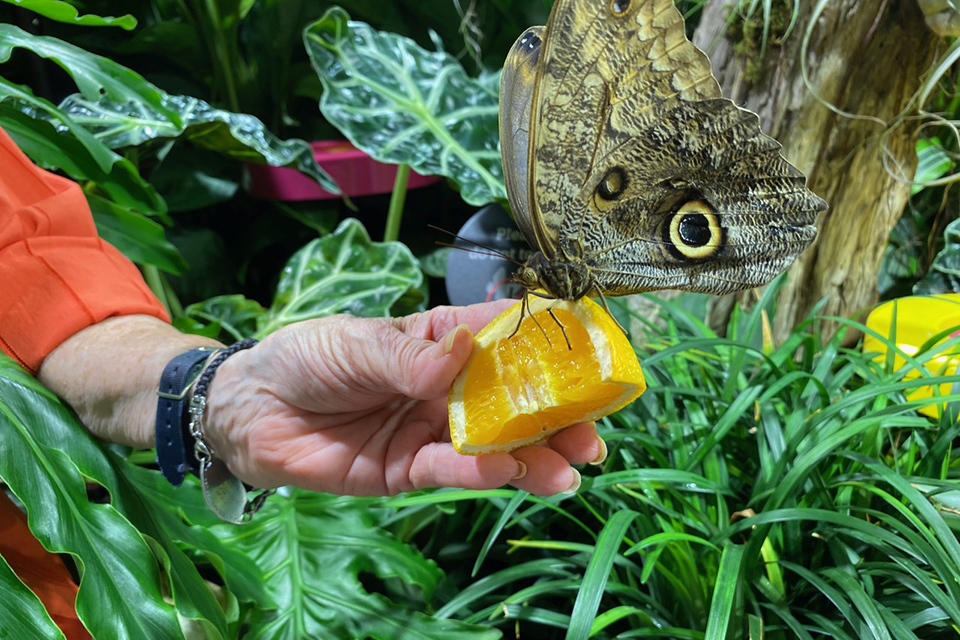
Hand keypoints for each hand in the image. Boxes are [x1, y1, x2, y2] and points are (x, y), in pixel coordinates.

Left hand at [203, 301, 604, 495]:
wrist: (249, 409)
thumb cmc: (306, 358)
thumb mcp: (357, 342)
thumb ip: (410, 355)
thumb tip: (464, 352)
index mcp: (441, 343)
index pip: (504, 339)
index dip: (547, 346)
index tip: (589, 356)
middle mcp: (445, 389)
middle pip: (511, 402)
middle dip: (554, 416)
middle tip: (592, 431)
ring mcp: (430, 431)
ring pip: (492, 445)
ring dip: (532, 455)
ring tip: (570, 464)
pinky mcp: (406, 471)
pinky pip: (449, 472)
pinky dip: (479, 473)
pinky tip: (509, 472)